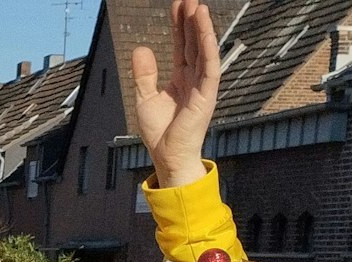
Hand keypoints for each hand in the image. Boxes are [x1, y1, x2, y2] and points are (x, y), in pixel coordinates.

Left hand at [129, 0, 218, 188]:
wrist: (167, 156)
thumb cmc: (160, 133)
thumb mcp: (145, 98)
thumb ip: (145, 74)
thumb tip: (141, 48)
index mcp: (181, 78)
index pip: (181, 45)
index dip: (179, 26)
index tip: (177, 5)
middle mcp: (194, 79)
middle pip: (193, 43)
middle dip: (191, 21)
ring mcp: (202, 86)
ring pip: (204, 51)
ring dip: (202, 29)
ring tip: (198, 7)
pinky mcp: (206, 95)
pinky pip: (210, 68)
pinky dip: (209, 49)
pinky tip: (206, 32)